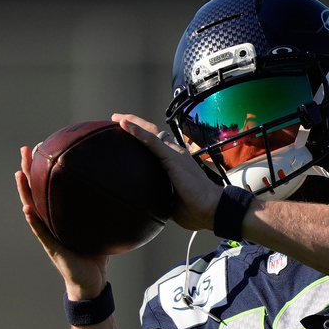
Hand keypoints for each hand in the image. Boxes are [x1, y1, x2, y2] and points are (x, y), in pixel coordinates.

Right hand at [15, 145, 108, 299]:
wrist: (91, 280)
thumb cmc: (96, 253)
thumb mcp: (102, 225)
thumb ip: (108, 208)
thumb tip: (126, 187)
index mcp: (59, 214)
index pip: (50, 185)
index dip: (45, 167)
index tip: (43, 146)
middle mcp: (49, 220)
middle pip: (35, 189)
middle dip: (29, 169)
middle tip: (26, 149)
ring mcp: (47, 233)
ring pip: (31, 206)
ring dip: (24, 190)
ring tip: (19, 173)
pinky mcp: (51, 246)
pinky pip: (40, 231)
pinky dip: (33, 219)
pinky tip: (27, 208)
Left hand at [112, 113, 220, 231]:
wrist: (211, 210)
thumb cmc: (196, 209)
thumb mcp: (171, 203)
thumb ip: (160, 199)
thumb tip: (148, 208)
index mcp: (175, 163)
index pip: (156, 144)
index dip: (142, 136)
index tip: (126, 133)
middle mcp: (176, 154)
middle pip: (152, 133)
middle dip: (135, 123)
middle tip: (117, 119)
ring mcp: (174, 154)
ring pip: (151, 132)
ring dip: (133, 123)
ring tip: (117, 118)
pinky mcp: (172, 158)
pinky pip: (152, 141)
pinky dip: (137, 131)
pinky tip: (124, 124)